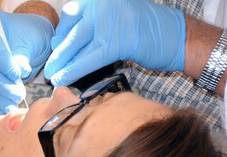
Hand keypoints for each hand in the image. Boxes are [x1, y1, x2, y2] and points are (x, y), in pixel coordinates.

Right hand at [0, 10, 53, 115]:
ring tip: (13, 106)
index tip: (16, 74)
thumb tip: (20, 70)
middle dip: (0, 83)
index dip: (0, 59)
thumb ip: (23, 54)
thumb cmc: (32, 36)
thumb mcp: (32, 40)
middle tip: (17, 95)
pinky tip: (4, 111)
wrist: (30, 41)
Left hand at [44, 0, 185, 86]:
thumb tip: (67, 42)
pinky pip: (90, 58)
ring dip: (62, 63)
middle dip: (59, 51)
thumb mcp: (117, 18)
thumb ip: (95, 24)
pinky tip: (64, 78)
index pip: (72, 13)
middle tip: (49, 67)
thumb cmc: (147, 30)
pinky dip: (75, 70)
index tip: (57, 48)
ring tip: (53, 76)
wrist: (177, 36)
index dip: (62, 33)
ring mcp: (110, 20)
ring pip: (77, 44)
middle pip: (73, 29)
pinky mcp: (117, 40)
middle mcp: (103, 4)